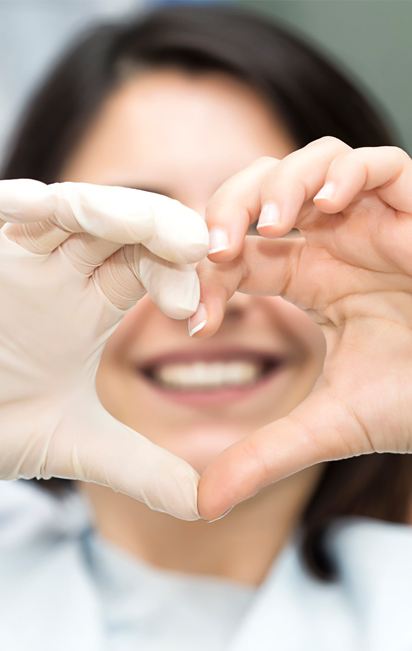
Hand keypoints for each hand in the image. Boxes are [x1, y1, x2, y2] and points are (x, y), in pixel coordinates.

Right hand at [0, 179, 208, 519]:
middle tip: (198, 247)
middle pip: (125, 227)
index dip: (181, 280)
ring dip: (117, 210)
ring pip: (75, 207)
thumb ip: (140, 469)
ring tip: (159, 230)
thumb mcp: (72, 446)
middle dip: (164, 231)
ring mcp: (18, 253)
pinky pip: (5, 208)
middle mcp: (61, 270)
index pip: (150, 268)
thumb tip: (207, 505)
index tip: (198, 317)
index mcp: (91, 303)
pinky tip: (44, 206)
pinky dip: (24, 204)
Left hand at [194, 137, 411, 520]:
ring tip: (270, 225)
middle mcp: (334, 243)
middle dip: (228, 208)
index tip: (195, 317)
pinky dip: (347, 173)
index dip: (206, 274)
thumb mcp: (329, 425)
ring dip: (281, 184)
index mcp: (307, 279)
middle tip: (215, 248)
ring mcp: (375, 222)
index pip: (238, 254)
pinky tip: (326, 207)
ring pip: (314, 162)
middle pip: (262, 190)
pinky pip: (381, 164)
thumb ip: (264, 454)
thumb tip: (203, 504)